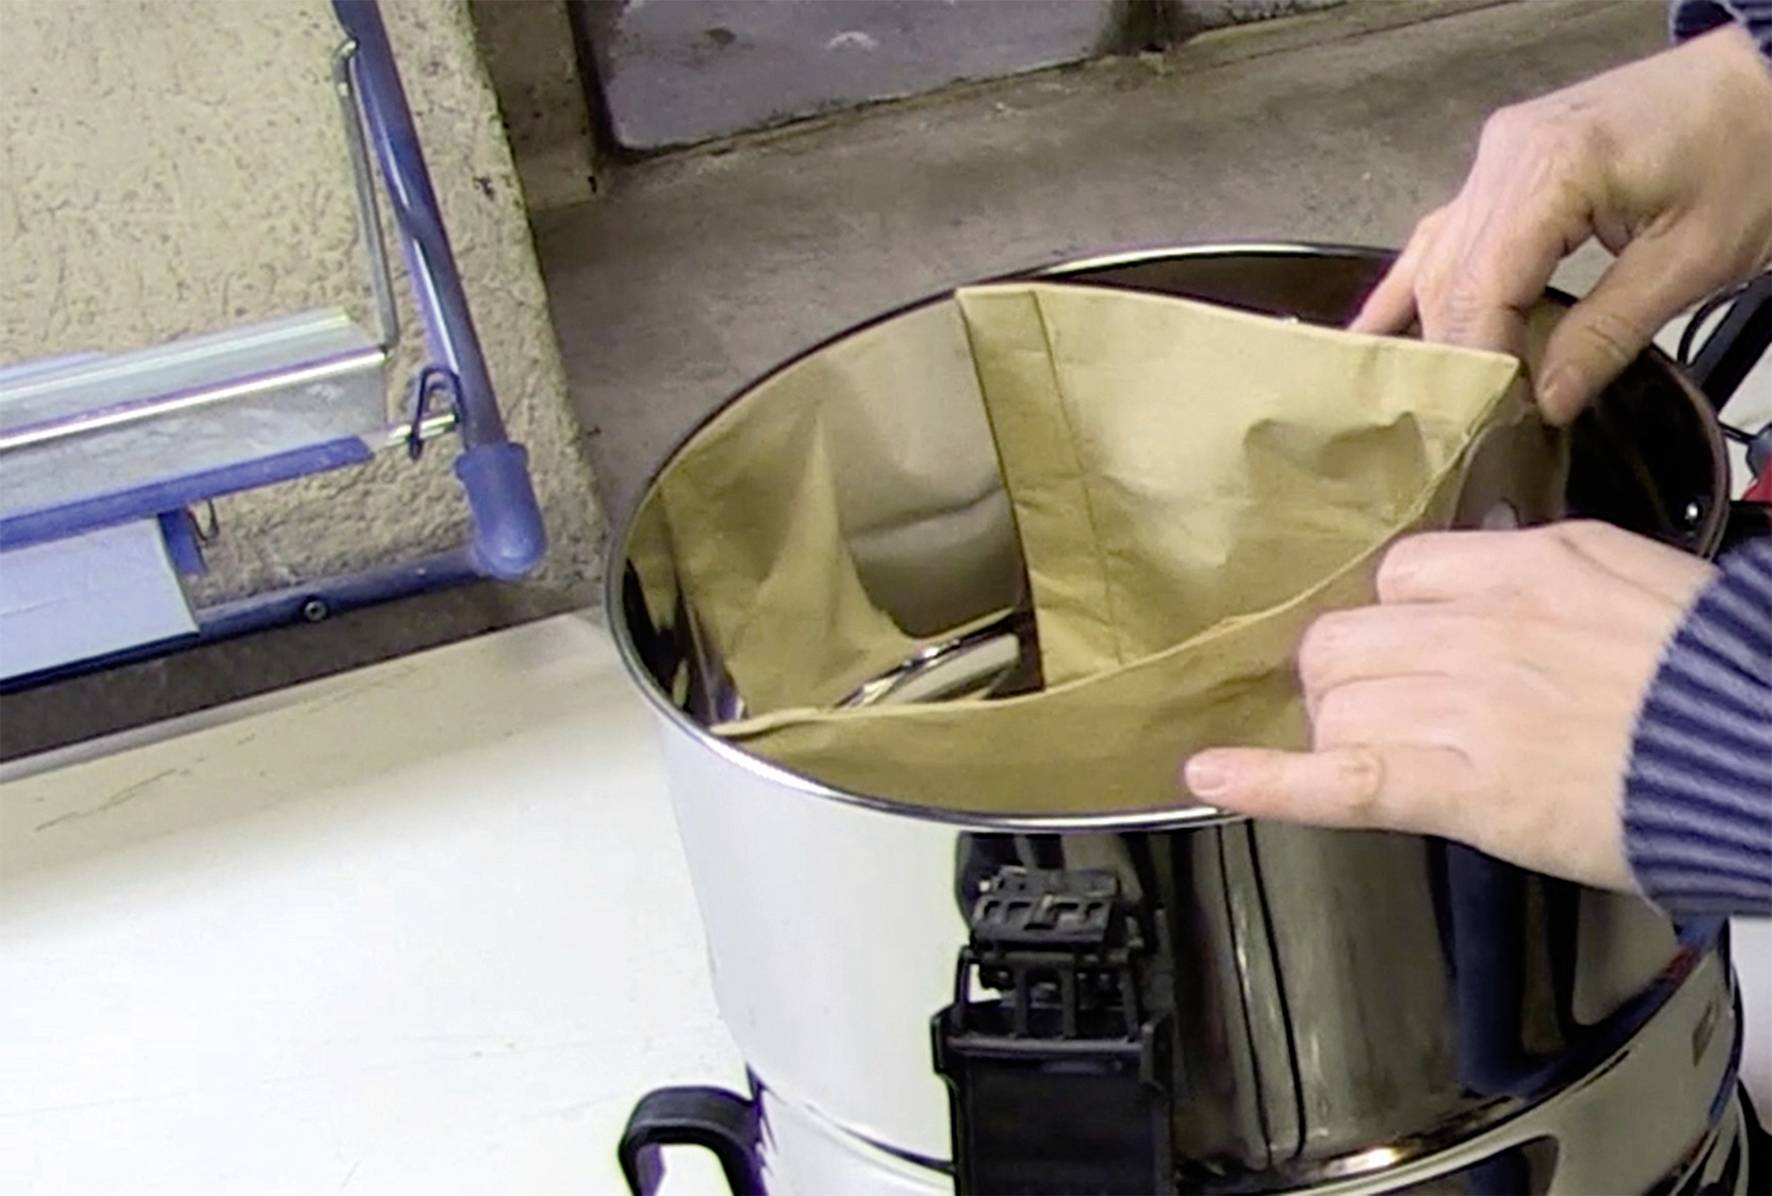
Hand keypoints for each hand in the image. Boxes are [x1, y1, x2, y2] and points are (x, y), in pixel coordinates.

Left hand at [1182, 523, 1715, 891]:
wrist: (1770, 755)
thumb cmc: (1716, 683)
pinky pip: (1341, 779)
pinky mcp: (1465, 788)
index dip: (1388, 622)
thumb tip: (1476, 568)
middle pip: (1346, 639)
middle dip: (1350, 679)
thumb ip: (1537, 572)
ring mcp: (1467, 706)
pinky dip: (1267, 781)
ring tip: (1383, 755)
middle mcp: (1482, 625)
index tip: (1396, 648)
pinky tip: (1215, 776)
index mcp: (1527, 565)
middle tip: (1384, 711)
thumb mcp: (1629, 583)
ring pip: (1336, 704)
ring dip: (1339, 733)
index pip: (1395, 575)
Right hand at [1352, 25, 1771, 423]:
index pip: (1484, 288)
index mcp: (1554, 168)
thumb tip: (1546, 399)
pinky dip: (1418, 287)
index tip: (1482, 421)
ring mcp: (1500, 156)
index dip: (1477, 361)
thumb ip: (1609, 333)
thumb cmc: (1752, 147)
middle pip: (1450, 280)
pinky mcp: (1507, 165)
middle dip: (1454, 355)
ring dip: (1436, 330)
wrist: (1771, 78)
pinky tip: (1379, 331)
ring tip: (1433, 398)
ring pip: (1438, 261)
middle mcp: (1508, 155)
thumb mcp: (1695, 258)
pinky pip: (1445, 234)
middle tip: (1464, 426)